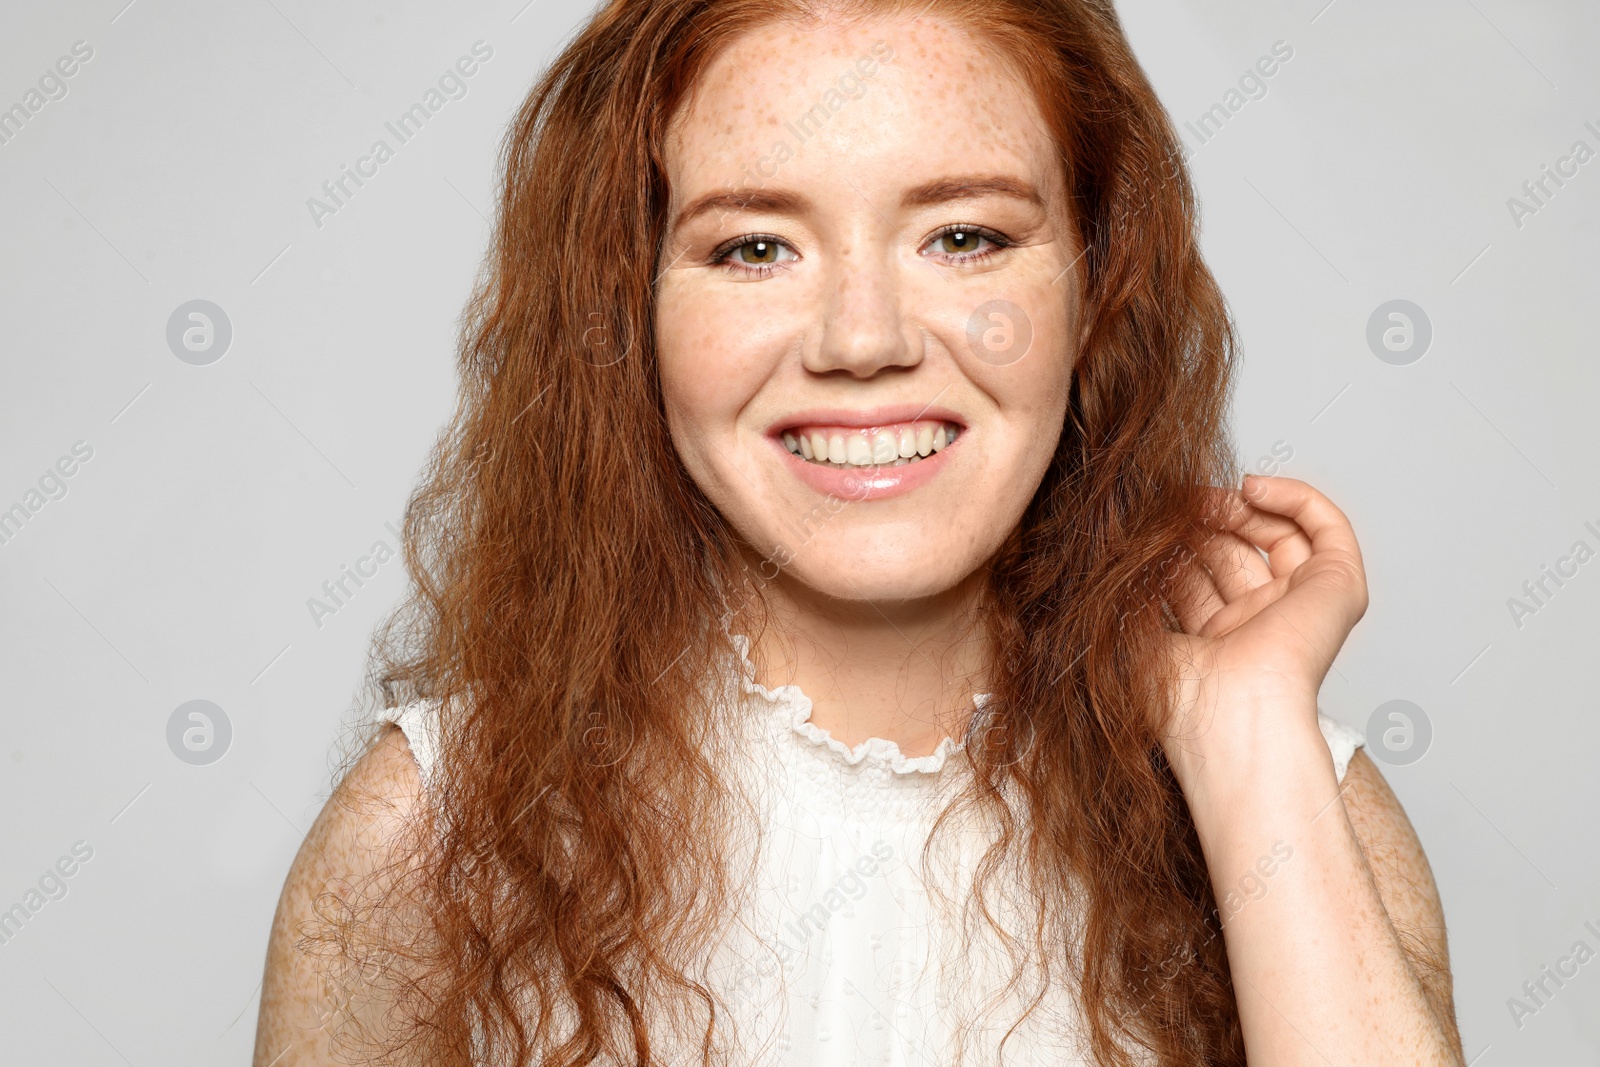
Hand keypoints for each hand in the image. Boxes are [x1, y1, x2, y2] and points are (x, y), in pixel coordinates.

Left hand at [1159, 475, 1368, 791]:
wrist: (1229, 715)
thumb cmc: (1178, 692)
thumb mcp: (1135, 626)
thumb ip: (1130, 583)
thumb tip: (1118, 537)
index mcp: (1212, 645)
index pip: (1195, 574)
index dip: (1173, 542)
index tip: (1146, 520)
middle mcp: (1257, 627)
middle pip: (1233, 551)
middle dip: (1201, 521)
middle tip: (1174, 503)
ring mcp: (1299, 608)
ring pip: (1278, 535)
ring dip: (1238, 507)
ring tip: (1204, 497)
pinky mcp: (1338, 590)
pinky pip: (1326, 528)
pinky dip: (1294, 498)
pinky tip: (1252, 488)